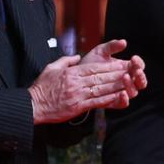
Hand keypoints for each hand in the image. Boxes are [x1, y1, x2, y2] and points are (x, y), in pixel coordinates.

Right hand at [29, 41, 145, 123]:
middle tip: (130, 72)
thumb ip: (66, 61)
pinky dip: (109, 99)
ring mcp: (78, 95)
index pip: (94, 68)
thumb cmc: (42, 87)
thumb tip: (77, 57)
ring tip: (129, 83)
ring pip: (101, 89)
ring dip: (116, 86)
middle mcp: (76, 83)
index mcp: (71, 73)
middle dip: (116, 75)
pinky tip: (118, 97)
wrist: (33, 105)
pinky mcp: (78, 107)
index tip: (120, 64)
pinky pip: (96, 102)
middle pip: (100, 77)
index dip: (109, 66)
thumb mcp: (52, 68)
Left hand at [78, 39, 147, 109]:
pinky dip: (124, 99)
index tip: (133, 58)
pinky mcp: (113, 102)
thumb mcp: (100, 52)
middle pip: (140, 81)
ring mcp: (121, 92)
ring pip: (134, 92)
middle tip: (135, 70)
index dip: (139, 63)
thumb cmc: (90, 65)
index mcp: (127, 68)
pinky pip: (123, 104)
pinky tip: (122, 93)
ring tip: (125, 77)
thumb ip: (111, 46)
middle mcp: (127, 81)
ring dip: (131, 85)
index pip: (139, 66)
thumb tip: (124, 41)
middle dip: (140, 76)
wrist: (76, 79)